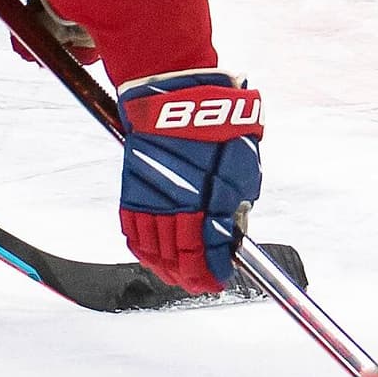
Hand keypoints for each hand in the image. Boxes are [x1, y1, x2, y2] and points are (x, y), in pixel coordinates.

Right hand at [116, 70, 264, 295]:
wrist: (177, 92)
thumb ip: (239, 200)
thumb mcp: (245, 161)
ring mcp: (151, 199)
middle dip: (192, 278)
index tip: (221, 279)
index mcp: (209, 200)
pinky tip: (153, 257)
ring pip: (154, 251)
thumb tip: (235, 227)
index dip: (215, 272)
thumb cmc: (217, 120)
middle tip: (202, 285)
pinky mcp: (132, 189)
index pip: (209, 254)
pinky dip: (143, 250)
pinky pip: (133, 231)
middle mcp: (177, 205)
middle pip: (180, 259)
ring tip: (179, 277)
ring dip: (167, 270)